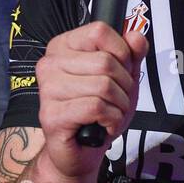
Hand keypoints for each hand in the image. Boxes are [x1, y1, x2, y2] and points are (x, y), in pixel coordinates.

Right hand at [35, 21, 148, 178]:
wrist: (80, 151)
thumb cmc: (98, 113)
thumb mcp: (122, 78)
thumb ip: (131, 55)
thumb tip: (136, 36)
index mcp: (63, 47)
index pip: (99, 30)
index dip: (121, 53)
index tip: (122, 72)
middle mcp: (50, 64)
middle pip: (105, 62)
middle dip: (124, 86)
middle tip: (117, 100)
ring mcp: (48, 89)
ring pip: (103, 86)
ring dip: (119, 106)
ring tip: (110, 114)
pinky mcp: (52, 114)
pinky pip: (96, 107)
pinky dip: (112, 119)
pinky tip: (104, 125)